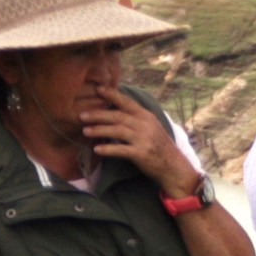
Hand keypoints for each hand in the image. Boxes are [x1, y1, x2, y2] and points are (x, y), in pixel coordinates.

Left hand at [79, 87, 193, 196]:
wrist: (173, 166)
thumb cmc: (159, 146)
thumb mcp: (151, 127)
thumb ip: (135, 118)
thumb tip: (113, 111)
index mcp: (146, 116)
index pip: (126, 102)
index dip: (111, 94)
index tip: (97, 89)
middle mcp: (145, 124)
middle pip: (117, 116)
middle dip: (98, 114)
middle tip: (82, 115)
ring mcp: (143, 139)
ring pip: (117, 130)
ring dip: (99, 130)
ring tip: (85, 131)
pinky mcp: (141, 154)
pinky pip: (121, 150)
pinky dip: (108, 149)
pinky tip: (97, 149)